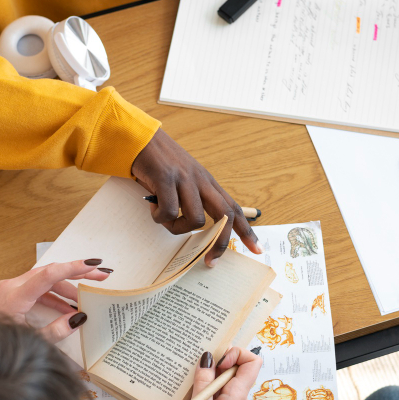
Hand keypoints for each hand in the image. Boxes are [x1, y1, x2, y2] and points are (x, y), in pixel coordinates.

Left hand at [0, 260, 110, 341]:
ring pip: (45, 280)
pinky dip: (53, 296)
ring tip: (85, 299)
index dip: (73, 268)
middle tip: (101, 275)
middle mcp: (11, 286)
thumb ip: (56, 331)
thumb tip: (78, 318)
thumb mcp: (30, 341)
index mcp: (15, 296)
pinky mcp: (10, 294)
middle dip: (77, 274)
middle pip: (51, 273)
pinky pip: (36, 288)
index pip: (49, 275)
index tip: (93, 264)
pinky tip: (67, 308)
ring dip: (66, 288)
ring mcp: (10, 288)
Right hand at [132, 129, 261, 264]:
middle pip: (224, 215)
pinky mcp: (166, 179)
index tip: (257, 249)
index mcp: (207, 182)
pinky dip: (159, 217)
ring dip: (177, 228)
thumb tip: (195, 227)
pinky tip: (152, 207)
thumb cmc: (160, 164)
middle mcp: (201, 180)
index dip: (246, 230)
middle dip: (220, 242)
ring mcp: (185, 179)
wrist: (141, 139)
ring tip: (163, 217)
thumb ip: (193, 199)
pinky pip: (170, 212)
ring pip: (195, 219)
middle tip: (211, 261)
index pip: (234, 208)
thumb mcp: (184, 179)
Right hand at [178, 347, 261, 399]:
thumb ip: (204, 380)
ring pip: (226, 379)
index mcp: (239, 397)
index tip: (217, 361)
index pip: (253, 361)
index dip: (236, 353)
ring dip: (209, 376)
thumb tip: (208, 355)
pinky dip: (206, 388)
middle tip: (198, 369)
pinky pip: (219, 392)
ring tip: (192, 384)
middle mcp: (239, 399)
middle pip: (237, 367)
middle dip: (217, 362)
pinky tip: (192, 397)